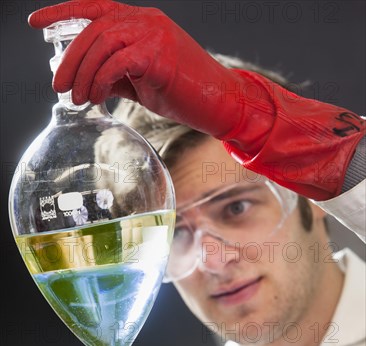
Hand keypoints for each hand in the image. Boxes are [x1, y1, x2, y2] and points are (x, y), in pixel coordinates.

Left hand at [28, 0, 271, 143]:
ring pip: (103, 45)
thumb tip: (86, 84)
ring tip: (78, 99)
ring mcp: (154, 34)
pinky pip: (118, 63)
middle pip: (93, 29)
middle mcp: (146, 20)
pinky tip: (97, 98)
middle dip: (70, 59)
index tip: (36, 23)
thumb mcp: (141, 81)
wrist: (220, 102)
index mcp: (141, 21)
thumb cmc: (183, 92)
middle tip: (59, 86)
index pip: (96, 9)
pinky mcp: (160, 55)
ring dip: (84, 75)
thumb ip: (115, 74)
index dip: (63, 12)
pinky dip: (101, 81)